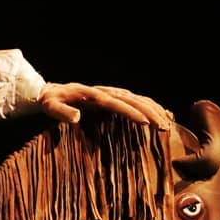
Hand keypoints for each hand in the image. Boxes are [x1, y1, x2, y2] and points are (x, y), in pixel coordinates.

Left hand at [38, 82, 172, 130]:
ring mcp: (110, 93)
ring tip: (168, 123)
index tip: (146, 123)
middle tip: (164, 127)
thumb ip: (62, 112)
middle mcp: (105, 92)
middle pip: (132, 100)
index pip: (116, 103)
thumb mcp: (51, 107)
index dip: (131, 112)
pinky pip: (135, 99)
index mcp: (92, 95)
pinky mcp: (113, 97)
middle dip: (150, 112)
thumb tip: (77, 117)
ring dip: (153, 109)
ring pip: (137, 98)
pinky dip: (151, 105)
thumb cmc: (51, 102)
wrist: (51, 92)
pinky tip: (163, 113)